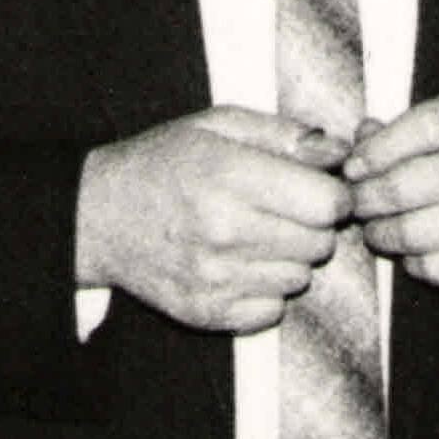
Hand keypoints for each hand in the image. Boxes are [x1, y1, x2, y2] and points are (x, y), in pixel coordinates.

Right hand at [76, 108, 352, 333]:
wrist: (97, 215)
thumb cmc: (163, 162)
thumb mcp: (217, 125)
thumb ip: (283, 134)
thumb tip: (341, 152)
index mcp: (228, 175)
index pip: (327, 203)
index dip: (332, 193)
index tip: (317, 188)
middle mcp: (222, 230)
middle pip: (319, 243)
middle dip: (311, 225)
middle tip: (281, 211)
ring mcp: (213, 278)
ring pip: (299, 279)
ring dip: (288, 259)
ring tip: (255, 236)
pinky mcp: (205, 312)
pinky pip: (272, 311)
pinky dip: (264, 290)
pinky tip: (239, 266)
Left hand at [343, 94, 438, 292]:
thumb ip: (399, 130)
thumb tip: (359, 137)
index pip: (423, 128)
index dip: (377, 150)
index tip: (353, 168)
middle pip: (405, 186)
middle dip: (366, 198)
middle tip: (356, 203)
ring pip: (411, 232)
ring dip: (380, 233)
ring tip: (376, 228)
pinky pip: (431, 267)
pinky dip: (409, 261)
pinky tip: (411, 250)